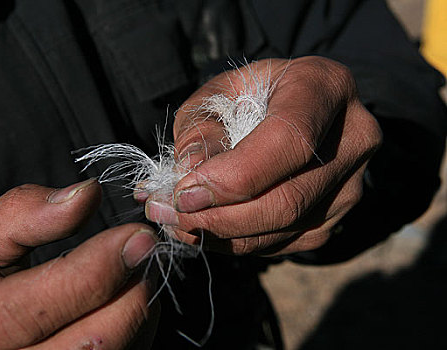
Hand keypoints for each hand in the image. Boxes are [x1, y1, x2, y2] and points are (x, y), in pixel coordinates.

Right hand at [0, 179, 158, 348]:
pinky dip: (131, 337)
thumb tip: (87, 194)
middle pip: (92, 342)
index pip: (47, 301)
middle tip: (139, 253)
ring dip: (136, 315)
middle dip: (131, 292)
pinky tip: (118, 308)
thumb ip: (21, 216)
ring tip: (129, 277)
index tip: (136, 235)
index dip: (102, 265)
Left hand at [144, 56, 381, 255]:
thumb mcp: (215, 96)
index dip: (235, 177)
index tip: (183, 194)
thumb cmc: (247, 96)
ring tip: (176, 223)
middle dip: (220, 217)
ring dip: (222, 235)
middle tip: (168, 216)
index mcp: (324, 86)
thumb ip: (200, 132)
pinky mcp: (336, 216)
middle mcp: (352, 137)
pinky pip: (284, 243)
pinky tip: (205, 229)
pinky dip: (237, 243)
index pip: (289, 141)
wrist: (286, 109)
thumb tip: (188, 182)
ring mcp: (351, 183)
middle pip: (288, 198)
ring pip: (284, 228)